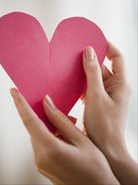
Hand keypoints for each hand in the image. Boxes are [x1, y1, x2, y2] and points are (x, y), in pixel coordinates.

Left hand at [10, 88, 118, 184]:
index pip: (30, 121)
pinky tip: (67, 135)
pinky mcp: (43, 165)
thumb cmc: (95, 167)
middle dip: (46, 115)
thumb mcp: (81, 139)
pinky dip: (51, 135)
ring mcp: (40, 163)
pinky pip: (42, 143)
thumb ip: (61, 120)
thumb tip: (47, 103)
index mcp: (50, 150)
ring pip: (39, 134)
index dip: (20, 104)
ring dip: (51, 126)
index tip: (13, 91)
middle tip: (65, 113)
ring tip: (71, 125)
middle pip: (35, 127)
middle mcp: (40, 157)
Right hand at [82, 41, 136, 183]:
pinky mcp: (99, 102)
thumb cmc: (103, 125)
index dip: (107, 46)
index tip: (93, 39)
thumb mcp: (96, 96)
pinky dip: (82, 85)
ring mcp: (107, 95)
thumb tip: (89, 51)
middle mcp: (116, 87)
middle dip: (89, 61)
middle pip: (103, 67)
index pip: (117, 57)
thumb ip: (92, 72)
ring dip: (84, 74)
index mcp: (121, 84)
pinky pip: (91, 88)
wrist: (105, 149)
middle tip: (73, 54)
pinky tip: (72, 86)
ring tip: (69, 69)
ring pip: (95, 78)